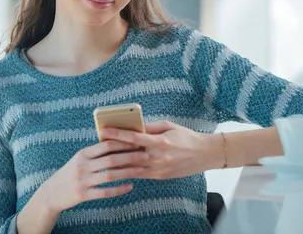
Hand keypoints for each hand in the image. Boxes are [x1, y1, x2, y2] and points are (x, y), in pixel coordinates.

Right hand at [40, 140, 148, 212]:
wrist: (51, 193)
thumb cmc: (71, 172)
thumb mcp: (80, 158)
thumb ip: (96, 151)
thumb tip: (119, 141)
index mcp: (83, 153)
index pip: (106, 145)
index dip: (123, 143)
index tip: (138, 142)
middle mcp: (82, 166)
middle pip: (111, 159)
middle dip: (130, 157)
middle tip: (145, 155)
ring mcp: (82, 181)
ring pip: (110, 175)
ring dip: (128, 172)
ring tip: (142, 170)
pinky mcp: (83, 195)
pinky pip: (105, 192)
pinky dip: (119, 189)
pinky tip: (130, 186)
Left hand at [100, 121, 222, 179]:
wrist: (204, 155)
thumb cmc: (186, 137)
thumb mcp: (169, 126)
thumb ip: (151, 127)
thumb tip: (133, 126)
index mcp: (160, 141)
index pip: (134, 137)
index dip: (117, 134)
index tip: (104, 131)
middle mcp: (157, 157)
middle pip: (129, 154)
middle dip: (112, 150)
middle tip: (98, 146)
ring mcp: (158, 169)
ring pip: (131, 168)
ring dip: (117, 164)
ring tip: (103, 159)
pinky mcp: (159, 176)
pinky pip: (139, 174)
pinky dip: (128, 170)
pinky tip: (118, 167)